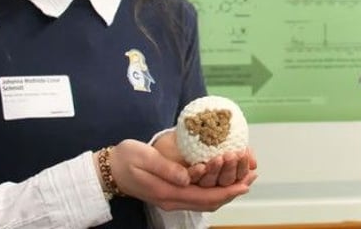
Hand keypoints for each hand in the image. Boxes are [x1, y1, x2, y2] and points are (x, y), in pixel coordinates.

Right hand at [110, 139, 256, 211]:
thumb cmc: (126, 159)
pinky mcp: (171, 192)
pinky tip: (222, 177)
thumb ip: (167, 168)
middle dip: (231, 192)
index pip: (203, 196)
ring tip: (243, 178)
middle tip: (251, 178)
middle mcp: (172, 199)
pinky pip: (197, 195)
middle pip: (208, 202)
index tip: (244, 183)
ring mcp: (172, 198)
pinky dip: (213, 188)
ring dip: (225, 191)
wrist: (109, 170)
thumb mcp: (144, 158)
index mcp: (168, 192)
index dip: (226, 191)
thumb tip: (189, 177)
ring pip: (204, 200)